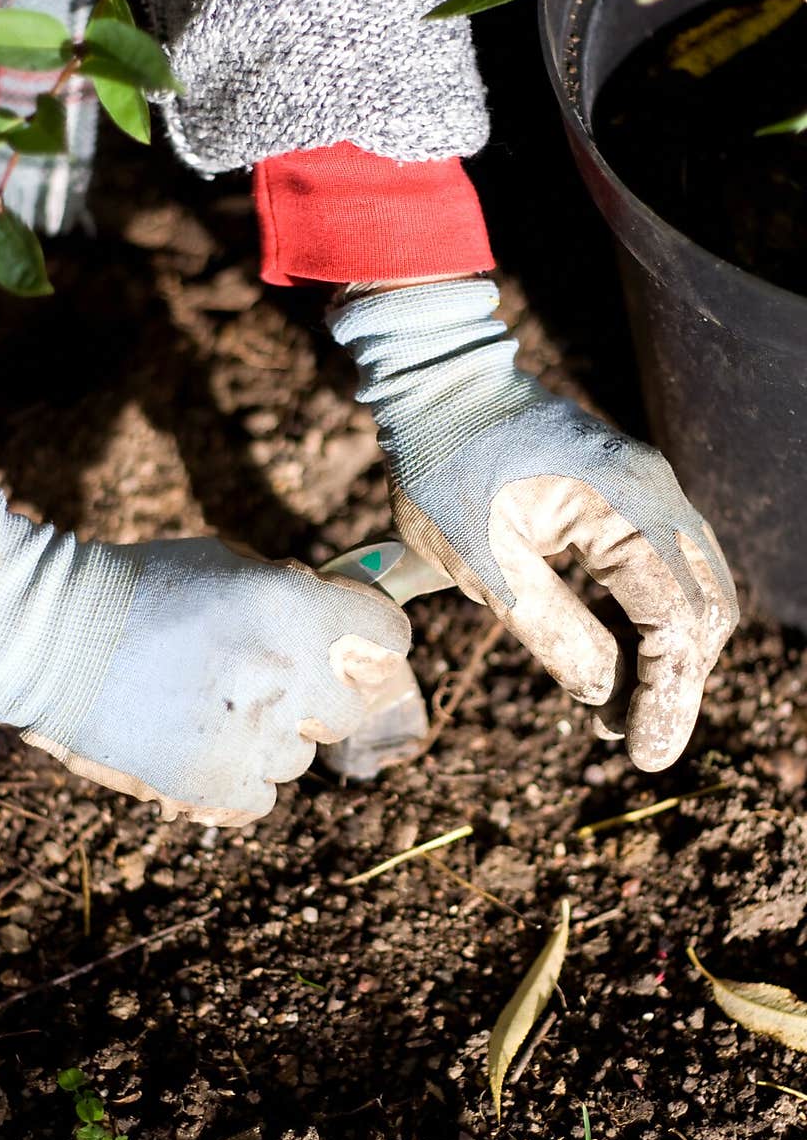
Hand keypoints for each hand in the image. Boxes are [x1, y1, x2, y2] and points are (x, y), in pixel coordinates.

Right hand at [0, 489, 409, 823]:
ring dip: (273, 737)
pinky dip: (240, 778)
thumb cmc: (139, 586)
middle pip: (353, 708)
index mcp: (295, 609)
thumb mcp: (227, 561)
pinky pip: (264, 795)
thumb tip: (342, 606)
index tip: (359, 647)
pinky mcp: (215, 784)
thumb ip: (293, 588)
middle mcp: (287, 675)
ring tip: (215, 708)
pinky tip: (200, 743)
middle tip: (279, 684)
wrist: (47, 635)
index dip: (375, 641)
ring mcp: (253, 736)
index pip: (392, 638)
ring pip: (303, 756)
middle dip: (324, 695)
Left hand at [328, 278, 737, 771]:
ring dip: (669, 658)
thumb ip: (550, 628)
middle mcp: (656, 494)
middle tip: (630, 742)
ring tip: (619, 714)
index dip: (667, 696)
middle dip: (675, 685)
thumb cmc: (443, 467)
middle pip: (703, 610)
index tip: (644, 754)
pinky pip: (668, 571)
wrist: (435, 385)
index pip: (676, 620)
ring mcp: (651, 491)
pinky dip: (655, 623)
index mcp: (625, 504)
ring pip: (695, 592)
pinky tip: (623, 662)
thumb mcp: (482, 560)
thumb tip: (607, 694)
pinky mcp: (632, 498)